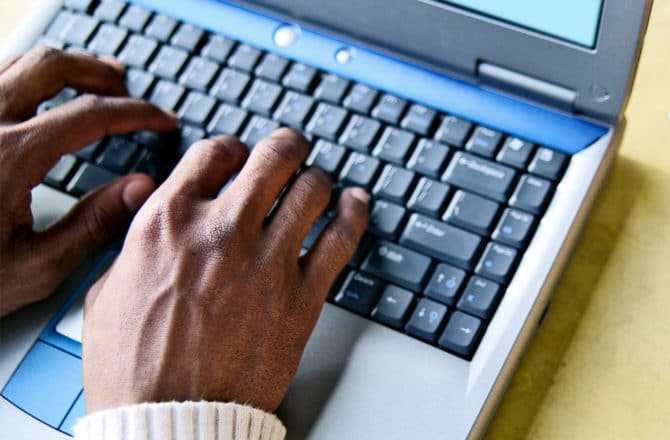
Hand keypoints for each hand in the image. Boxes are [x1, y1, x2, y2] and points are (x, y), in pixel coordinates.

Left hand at [0, 47, 176, 316]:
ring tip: (93, 80)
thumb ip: (94, 224)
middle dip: (99, 72)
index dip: (136, 112)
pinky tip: (41, 95)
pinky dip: (27, 76)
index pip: (91, 114)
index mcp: (9, 157)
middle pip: (52, 67)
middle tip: (128, 89)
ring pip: (19, 62)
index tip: (161, 120)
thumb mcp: (35, 267)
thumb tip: (140, 189)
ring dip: (64, 67)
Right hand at [82, 129, 368, 412]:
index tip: (241, 155)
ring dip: (317, 180)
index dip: (233, 149)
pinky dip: (354, 214)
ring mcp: (267, 261)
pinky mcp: (302, 296)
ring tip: (320, 183)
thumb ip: (133, 236)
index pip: (214, 154)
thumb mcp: (107, 288)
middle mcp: (222, 231)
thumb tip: (148, 200)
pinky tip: (355, 205)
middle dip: (286, 147)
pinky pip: (341, 238)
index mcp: (169, 223)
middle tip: (293, 149)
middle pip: (272, 158)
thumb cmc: (134, 365)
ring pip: (312, 190)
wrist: (171, 419)